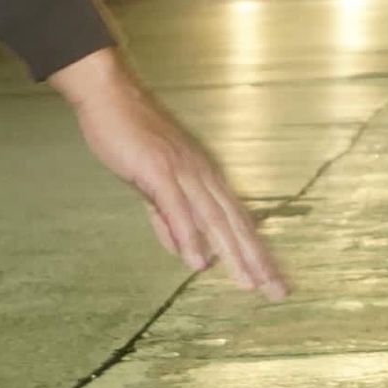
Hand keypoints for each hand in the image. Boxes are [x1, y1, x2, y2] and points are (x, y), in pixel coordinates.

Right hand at [50, 47, 289, 298]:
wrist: (110, 96)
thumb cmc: (132, 137)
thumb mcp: (154, 185)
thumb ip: (169, 220)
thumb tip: (186, 254)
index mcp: (206, 178)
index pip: (239, 220)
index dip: (257, 251)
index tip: (273, 280)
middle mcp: (203, 175)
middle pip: (237, 224)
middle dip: (258, 260)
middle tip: (277, 291)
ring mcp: (183, 172)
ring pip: (215, 220)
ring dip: (234, 254)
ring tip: (250, 283)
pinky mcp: (158, 171)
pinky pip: (178, 209)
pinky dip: (190, 237)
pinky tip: (198, 263)